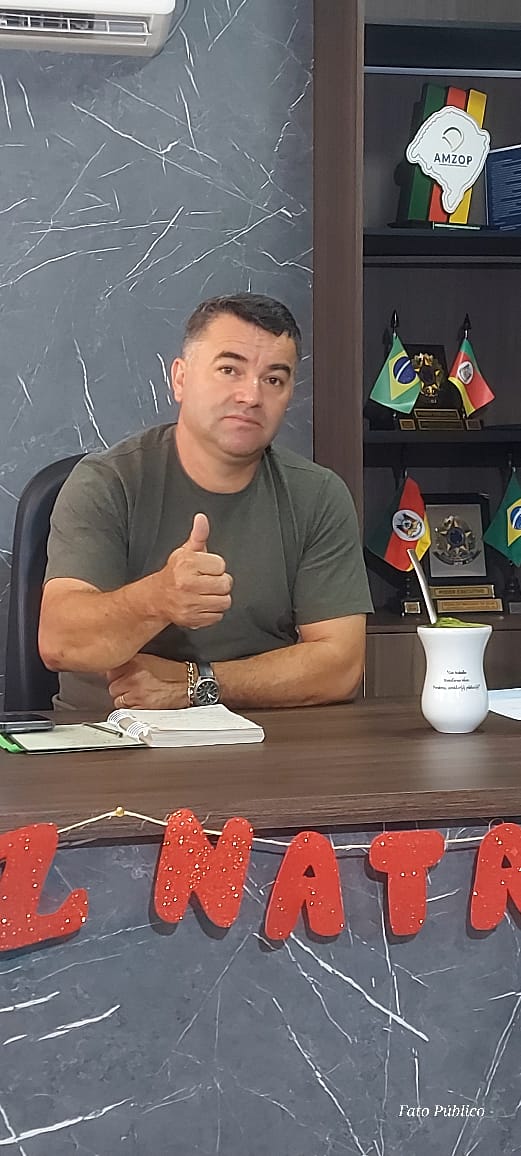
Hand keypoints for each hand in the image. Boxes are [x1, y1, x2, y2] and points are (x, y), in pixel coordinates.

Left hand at [107, 655, 188, 709]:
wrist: (188, 685)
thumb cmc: (173, 673)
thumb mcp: (148, 659)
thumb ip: (130, 663)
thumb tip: (115, 668)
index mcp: (134, 663)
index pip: (109, 671)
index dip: (116, 675)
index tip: (121, 677)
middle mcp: (133, 678)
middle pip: (112, 687)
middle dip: (121, 688)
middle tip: (133, 687)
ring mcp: (136, 694)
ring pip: (118, 700)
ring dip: (125, 699)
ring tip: (139, 695)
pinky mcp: (141, 708)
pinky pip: (126, 711)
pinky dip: (132, 709)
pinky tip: (142, 702)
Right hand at [156, 513, 232, 629]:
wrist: (157, 597)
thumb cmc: (175, 573)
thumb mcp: (185, 552)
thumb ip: (198, 535)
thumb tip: (202, 518)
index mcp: (186, 564)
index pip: (221, 565)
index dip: (216, 567)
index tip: (206, 569)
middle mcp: (186, 584)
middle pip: (225, 584)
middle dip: (220, 582)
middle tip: (208, 582)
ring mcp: (189, 604)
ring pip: (224, 601)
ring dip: (219, 598)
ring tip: (207, 593)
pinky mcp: (192, 619)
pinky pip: (218, 616)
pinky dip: (213, 612)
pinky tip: (203, 604)